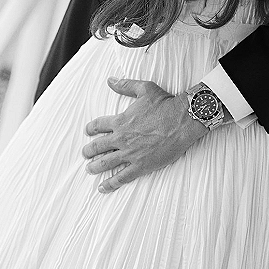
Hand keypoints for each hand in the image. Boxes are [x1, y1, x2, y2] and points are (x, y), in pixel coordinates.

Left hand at [83, 78, 207, 192]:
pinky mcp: (141, 165)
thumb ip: (125, 85)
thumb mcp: (145, 89)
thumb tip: (110, 80)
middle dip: (89, 150)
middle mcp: (121, 138)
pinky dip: (110, 184)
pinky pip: (121, 177)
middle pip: (98, 146)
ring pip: (106, 163)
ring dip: (95, 167)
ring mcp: (130, 153)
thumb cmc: (165, 104)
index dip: (91, 128)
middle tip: (85, 153)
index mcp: (121, 120)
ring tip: (89, 169)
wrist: (182, 120)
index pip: (99, 125)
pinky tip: (103, 188)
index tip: (88, 131)